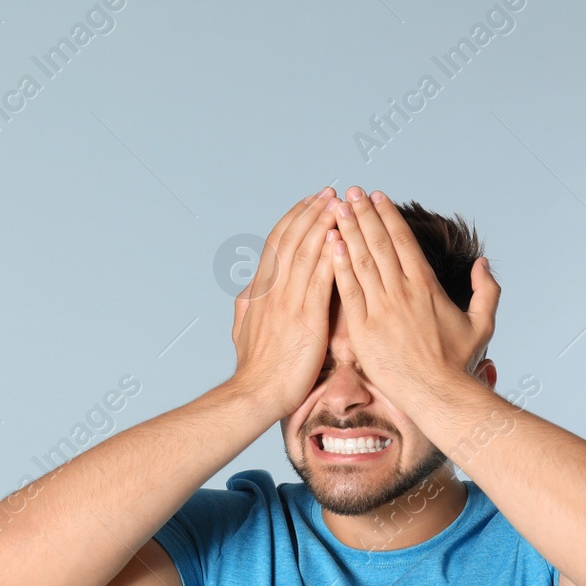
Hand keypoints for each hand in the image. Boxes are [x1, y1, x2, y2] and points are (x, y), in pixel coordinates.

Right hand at [228, 187, 343, 420]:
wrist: (256, 393)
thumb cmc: (255, 369)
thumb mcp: (242, 330)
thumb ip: (248, 306)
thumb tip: (248, 291)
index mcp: (260, 291)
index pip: (276, 244)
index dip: (294, 219)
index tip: (309, 202)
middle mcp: (272, 291)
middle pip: (292, 240)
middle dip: (312, 212)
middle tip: (330, 192)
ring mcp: (288, 303)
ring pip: (306, 253)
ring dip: (324, 226)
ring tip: (340, 204)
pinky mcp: (306, 318)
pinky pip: (321, 280)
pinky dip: (331, 256)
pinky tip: (344, 240)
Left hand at [327, 186, 498, 406]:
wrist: (438, 395)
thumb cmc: (458, 363)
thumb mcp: (482, 323)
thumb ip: (487, 290)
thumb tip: (483, 264)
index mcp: (427, 286)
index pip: (403, 241)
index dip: (388, 216)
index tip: (376, 197)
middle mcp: (403, 292)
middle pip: (379, 244)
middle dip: (363, 214)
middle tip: (350, 192)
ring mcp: (381, 310)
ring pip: (361, 262)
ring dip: (348, 232)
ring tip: (336, 208)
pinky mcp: (363, 330)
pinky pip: (348, 292)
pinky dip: (339, 266)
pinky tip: (330, 245)